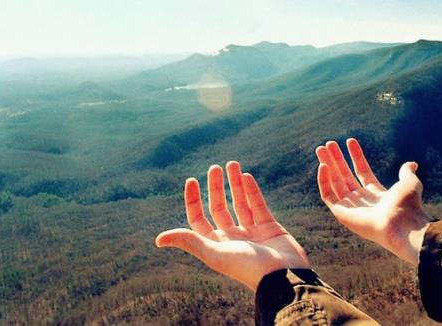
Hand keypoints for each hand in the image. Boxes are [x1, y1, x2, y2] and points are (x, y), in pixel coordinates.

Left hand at [155, 161, 309, 290]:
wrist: (284, 277)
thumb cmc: (247, 268)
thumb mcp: (215, 254)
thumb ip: (189, 242)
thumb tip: (158, 239)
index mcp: (216, 245)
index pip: (199, 219)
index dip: (193, 201)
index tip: (192, 180)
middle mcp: (232, 238)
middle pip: (219, 208)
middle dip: (216, 188)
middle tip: (214, 167)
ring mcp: (252, 233)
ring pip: (240, 203)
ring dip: (235, 184)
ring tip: (232, 163)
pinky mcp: (270, 228)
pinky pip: (258, 205)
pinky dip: (252, 191)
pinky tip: (246, 176)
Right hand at [315, 138, 432, 265]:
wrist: (401, 224)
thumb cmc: (407, 206)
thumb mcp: (409, 183)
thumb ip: (406, 172)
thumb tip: (411, 163)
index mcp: (376, 194)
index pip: (362, 171)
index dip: (356, 156)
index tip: (350, 140)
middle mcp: (361, 200)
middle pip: (345, 176)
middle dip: (336, 159)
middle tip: (329, 143)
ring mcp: (350, 207)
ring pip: (334, 183)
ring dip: (327, 165)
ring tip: (320, 148)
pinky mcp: (341, 213)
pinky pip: (327, 195)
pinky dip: (323, 180)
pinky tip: (323, 165)